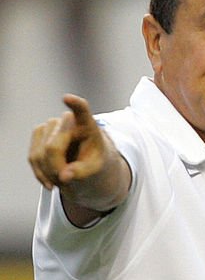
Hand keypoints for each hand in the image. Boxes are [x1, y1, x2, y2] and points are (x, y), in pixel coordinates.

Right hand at [28, 94, 129, 221]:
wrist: (88, 162)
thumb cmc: (95, 162)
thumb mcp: (96, 170)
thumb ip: (82, 172)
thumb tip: (64, 177)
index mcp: (89, 126)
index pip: (82, 112)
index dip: (74, 105)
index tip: (67, 98)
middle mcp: (68, 120)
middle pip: (52, 148)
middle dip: (56, 168)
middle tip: (68, 180)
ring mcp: (52, 125)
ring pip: (39, 154)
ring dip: (48, 172)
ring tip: (63, 178)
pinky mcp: (40, 133)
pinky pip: (33, 157)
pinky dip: (41, 173)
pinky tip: (52, 180)